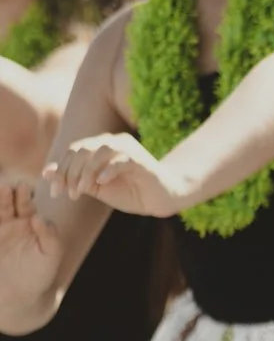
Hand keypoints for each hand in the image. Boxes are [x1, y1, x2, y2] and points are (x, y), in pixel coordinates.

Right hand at [0, 181, 61, 305]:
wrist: (17, 296)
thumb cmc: (38, 275)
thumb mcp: (51, 256)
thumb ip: (50, 237)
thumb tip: (39, 217)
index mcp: (31, 223)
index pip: (27, 205)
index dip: (25, 196)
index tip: (24, 187)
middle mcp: (13, 222)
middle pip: (8, 204)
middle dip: (7, 195)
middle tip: (7, 186)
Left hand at [44, 133, 186, 215]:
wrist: (161, 198)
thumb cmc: (130, 192)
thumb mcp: (96, 188)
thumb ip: (74, 179)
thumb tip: (46, 172)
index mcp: (101, 147)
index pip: (73, 151)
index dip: (61, 170)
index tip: (55, 192)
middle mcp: (113, 142)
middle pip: (82, 149)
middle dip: (70, 173)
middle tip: (69, 195)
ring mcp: (128, 149)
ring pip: (99, 151)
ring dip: (86, 172)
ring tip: (82, 192)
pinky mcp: (141, 160)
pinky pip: (121, 159)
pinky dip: (108, 170)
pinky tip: (101, 183)